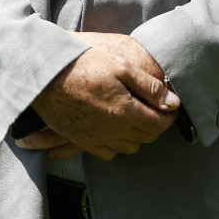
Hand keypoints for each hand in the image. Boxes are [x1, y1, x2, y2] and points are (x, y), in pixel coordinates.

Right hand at [17, 36, 178, 159]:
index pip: (160, 123)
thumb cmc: (83, 65)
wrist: (45, 74)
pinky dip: (117, 144)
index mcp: (126, 112)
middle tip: (154, 108)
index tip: (170, 105)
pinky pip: (108, 153)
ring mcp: (97, 138)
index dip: (170, 115)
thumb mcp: (120, 67)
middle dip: (156, 123)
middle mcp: (114, 131)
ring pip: (130, 147)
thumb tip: (173, 103)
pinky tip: (114, 129)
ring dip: (137, 134)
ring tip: (135, 116)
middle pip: (147, 136)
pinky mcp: (82, 140)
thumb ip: (149, 87)